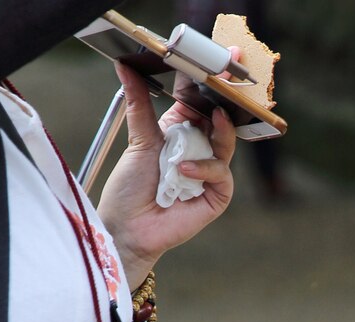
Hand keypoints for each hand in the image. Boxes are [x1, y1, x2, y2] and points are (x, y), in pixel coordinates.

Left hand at [97, 59, 237, 288]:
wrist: (128, 227)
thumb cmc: (130, 189)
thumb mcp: (138, 139)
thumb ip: (139, 103)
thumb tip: (126, 68)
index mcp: (180, 132)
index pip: (199, 102)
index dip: (207, 83)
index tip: (216, 61)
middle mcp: (198, 150)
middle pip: (220, 119)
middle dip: (226, 99)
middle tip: (228, 78)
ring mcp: (209, 172)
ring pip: (226, 144)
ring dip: (220, 132)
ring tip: (214, 120)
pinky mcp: (216, 195)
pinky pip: (221, 174)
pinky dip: (205, 169)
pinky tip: (185, 170)